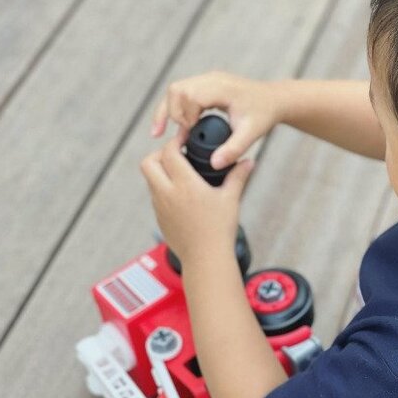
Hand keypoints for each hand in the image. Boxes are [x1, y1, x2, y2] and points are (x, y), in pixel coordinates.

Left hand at [140, 128, 254, 263]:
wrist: (205, 258)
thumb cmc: (219, 229)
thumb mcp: (231, 199)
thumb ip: (238, 176)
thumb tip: (249, 161)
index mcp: (184, 184)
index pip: (169, 152)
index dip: (175, 141)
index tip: (185, 138)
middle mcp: (167, 193)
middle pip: (148, 162)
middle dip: (159, 154)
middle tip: (176, 155)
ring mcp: (160, 207)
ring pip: (150, 180)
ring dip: (160, 171)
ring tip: (180, 173)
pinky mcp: (159, 218)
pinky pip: (155, 196)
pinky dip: (163, 188)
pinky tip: (181, 193)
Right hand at [151, 70, 281, 170]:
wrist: (274, 100)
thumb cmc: (264, 115)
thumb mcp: (251, 134)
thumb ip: (234, 149)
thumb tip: (214, 164)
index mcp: (222, 88)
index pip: (191, 95)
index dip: (185, 116)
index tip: (190, 135)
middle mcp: (212, 79)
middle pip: (177, 89)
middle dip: (170, 113)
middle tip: (173, 137)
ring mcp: (207, 79)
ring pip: (176, 89)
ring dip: (167, 111)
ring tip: (159, 133)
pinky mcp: (205, 85)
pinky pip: (182, 93)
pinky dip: (174, 109)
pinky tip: (172, 128)